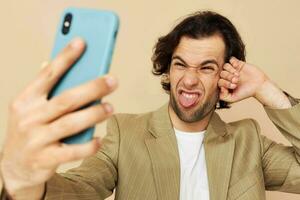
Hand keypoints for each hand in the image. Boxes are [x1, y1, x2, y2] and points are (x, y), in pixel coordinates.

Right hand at [0, 38, 117, 198]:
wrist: (13, 167)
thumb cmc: (28, 131)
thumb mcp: (29, 108)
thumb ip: (43, 88)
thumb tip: (52, 62)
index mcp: (26, 100)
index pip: (48, 74)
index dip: (66, 57)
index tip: (82, 42)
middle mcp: (29, 118)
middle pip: (66, 99)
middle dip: (92, 88)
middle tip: (112, 80)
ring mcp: (36, 139)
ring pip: (70, 123)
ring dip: (94, 114)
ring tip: (110, 107)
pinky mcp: (45, 159)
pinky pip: (71, 151)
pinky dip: (88, 146)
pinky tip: (99, 139)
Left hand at [218, 57, 268, 102]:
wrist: (259, 86)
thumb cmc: (246, 93)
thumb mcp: (233, 98)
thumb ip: (223, 96)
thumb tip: (219, 87)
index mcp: (225, 84)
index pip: (219, 81)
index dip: (225, 83)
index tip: (234, 86)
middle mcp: (227, 76)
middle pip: (222, 73)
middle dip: (228, 77)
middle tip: (236, 80)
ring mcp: (233, 69)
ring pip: (225, 66)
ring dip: (230, 70)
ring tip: (238, 75)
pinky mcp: (238, 64)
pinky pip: (231, 59)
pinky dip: (233, 62)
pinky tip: (238, 67)